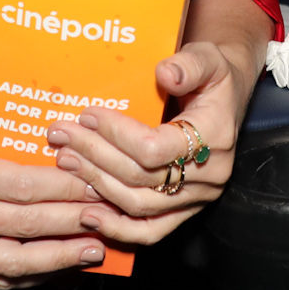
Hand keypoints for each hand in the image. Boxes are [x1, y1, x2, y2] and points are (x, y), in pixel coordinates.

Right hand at [0, 74, 110, 286]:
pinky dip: (33, 275)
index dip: (63, 187)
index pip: (19, 186)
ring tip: (97, 248)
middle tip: (111, 214)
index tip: (98, 182)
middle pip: (23, 224)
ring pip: (12, 261)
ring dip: (59, 258)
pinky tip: (63, 265)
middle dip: (72, 220)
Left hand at [43, 38, 254, 247]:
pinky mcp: (185, 211)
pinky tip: (87, 213)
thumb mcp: (206, 58)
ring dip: (96, 184)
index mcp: (216, 136)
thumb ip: (188, 64)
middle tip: (62, 136)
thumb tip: (166, 73)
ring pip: (138, 204)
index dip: (115, 134)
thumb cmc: (212, 76)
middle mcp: (210, 174)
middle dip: (94, 156)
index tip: (87, 114)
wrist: (226, 100)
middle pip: (140, 178)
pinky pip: (150, 231)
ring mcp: (198, 198)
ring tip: (66, 160)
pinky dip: (117, 228)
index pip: (154, 148)